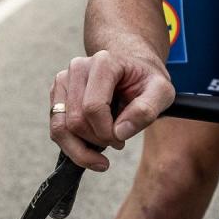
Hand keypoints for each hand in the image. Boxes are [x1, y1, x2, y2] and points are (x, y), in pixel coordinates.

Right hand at [49, 49, 173, 171]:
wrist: (133, 70)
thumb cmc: (147, 81)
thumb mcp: (162, 92)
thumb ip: (147, 110)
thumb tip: (119, 133)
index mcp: (103, 62)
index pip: (93, 107)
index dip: (106, 132)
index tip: (122, 140)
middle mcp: (78, 68)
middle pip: (76, 120)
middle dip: (96, 141)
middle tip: (117, 143)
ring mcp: (64, 80)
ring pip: (60, 127)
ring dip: (80, 148)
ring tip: (100, 156)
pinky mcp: (57, 95)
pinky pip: (56, 128)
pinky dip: (71, 146)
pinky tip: (90, 151)